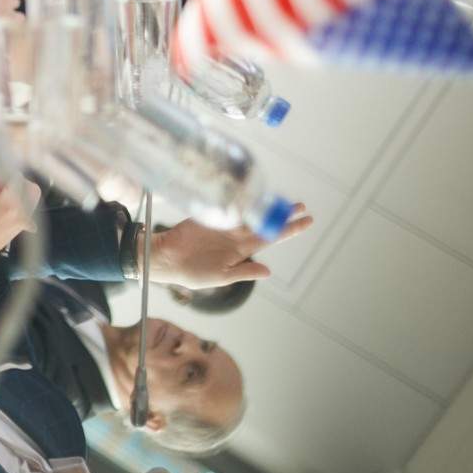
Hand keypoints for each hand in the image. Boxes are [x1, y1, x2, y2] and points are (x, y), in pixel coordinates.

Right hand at [149, 204, 314, 288]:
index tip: (306, 222)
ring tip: (284, 200)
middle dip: (283, 214)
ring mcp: (223, 225)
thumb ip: (244, 272)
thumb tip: (268, 271)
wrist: (165, 258)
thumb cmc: (191, 272)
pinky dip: (243, 201)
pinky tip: (256, 195)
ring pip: (251, 212)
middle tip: (301, 206)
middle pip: (264, 222)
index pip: (270, 237)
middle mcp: (236, 236)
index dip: (289, 229)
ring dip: (267, 206)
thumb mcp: (221, 277)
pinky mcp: (210, 216)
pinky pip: (230, 207)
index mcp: (241, 251)